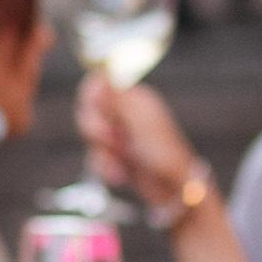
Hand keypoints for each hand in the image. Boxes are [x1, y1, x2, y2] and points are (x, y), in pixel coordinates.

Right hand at [76, 74, 197, 214]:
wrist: (174, 190)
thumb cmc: (164, 153)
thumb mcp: (140, 122)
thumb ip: (117, 98)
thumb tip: (100, 71)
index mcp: (134, 99)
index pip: (97, 86)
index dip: (90, 100)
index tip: (100, 114)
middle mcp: (124, 114)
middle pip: (88, 112)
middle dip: (96, 131)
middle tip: (114, 141)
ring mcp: (119, 135)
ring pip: (90, 138)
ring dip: (103, 155)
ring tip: (121, 164)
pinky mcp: (115, 155)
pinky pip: (95, 157)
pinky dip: (105, 167)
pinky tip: (120, 175)